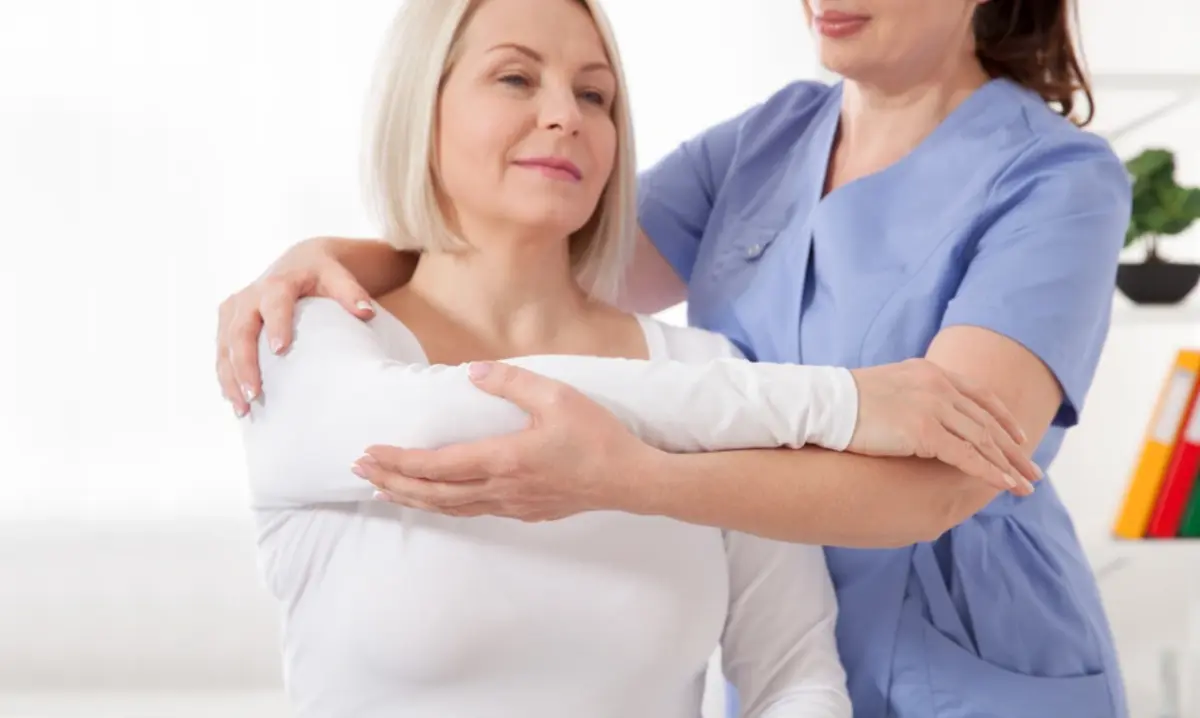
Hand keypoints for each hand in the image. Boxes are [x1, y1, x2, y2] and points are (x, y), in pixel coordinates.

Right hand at [216, 238, 374, 416]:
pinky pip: (221, 350)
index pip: (274, 302)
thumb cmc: (322, 274)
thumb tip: (367, 313)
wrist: (300, 260)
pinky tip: (234, 400)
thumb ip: (351, 293)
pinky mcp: (228, 320)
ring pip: (225, 344)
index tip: (280, 350)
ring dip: (230, 377)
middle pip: (240, 329)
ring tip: (242, 409)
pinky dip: (225, 375)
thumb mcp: (338, 277)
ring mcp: (235, 308)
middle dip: (244, 363)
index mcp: (279, 283)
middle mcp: (251, 295)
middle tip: (254, 394)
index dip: (276, 325)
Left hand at [353, 363, 656, 521]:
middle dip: (392, 482)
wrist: (632, 480)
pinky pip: (473, 511)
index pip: (437, 466)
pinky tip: (438, 500)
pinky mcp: (526, 511)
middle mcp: (501, 489)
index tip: (370, 454)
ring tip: (385, 490)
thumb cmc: (598, 437)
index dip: (399, 462)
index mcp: (504, 460)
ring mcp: (513, 505)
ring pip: (451, 508)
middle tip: (360, 472)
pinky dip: (444, 507)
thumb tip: (472, 371)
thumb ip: (513, 381)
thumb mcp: (558, 396)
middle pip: (434, 493)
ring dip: (414, 498)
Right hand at [848, 358, 1041, 494]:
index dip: (1003, 419)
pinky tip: (1004, 485)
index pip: (979, 396)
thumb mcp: (888, 388)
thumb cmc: (846, 402)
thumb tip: (918, 414)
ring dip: (1008, 465)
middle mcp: (938, 386)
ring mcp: (933, 407)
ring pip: (983, 440)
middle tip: (1033, 470)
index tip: (1019, 437)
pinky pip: (967, 457)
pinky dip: (990, 473)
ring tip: (1025, 486)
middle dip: (1013, 449)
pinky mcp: (924, 431)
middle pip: (988, 421)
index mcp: (931, 372)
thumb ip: (913, 396)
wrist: (824, 404)